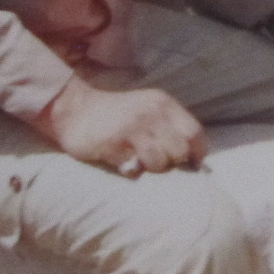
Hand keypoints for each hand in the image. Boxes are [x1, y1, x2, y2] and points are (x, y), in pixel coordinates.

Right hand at [36, 76, 206, 175]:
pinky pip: (135, 168)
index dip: (197, 153)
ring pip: (160, 162)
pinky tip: (124, 161)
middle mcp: (151, 113)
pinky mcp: (114, 143)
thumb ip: (170, 126)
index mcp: (163, 104)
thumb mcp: (148, 109)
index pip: (195, 133)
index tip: (191, 164)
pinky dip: (132, 170)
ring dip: (151, 168)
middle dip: (173, 163)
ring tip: (139, 161)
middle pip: (180, 150)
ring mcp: (132, 127)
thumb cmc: (118, 115)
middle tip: (158, 162)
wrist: (77, 110)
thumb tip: (195, 157)